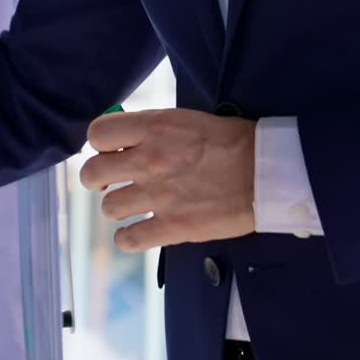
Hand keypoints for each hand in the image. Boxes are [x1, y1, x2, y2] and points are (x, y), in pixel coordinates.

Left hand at [79, 106, 255, 250]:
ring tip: (134, 204)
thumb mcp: (184, 120)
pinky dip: (129, 238)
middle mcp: (150, 160)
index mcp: (153, 128)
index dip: (100, 144)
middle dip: (98, 178)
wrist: (266, 172)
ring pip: (109, 207)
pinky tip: (139, 231)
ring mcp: (160, 196)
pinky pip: (129, 239)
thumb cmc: (230, 141)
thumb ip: (150, 129)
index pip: (98, 133)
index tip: (110, 151)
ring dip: (118, 206)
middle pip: (93, 173)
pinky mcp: (174, 227)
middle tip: (112, 181)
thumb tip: (121, 141)